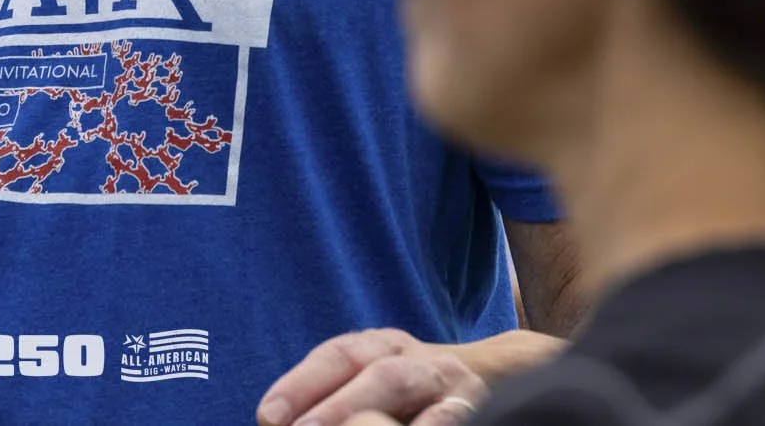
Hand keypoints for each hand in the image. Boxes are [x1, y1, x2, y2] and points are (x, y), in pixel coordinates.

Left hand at [255, 328, 489, 425]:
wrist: (494, 378)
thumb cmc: (407, 393)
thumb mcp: (369, 381)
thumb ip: (327, 399)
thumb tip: (277, 420)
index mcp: (382, 347)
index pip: (340, 356)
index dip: (303, 383)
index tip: (269, 414)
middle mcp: (420, 361)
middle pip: (381, 375)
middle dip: (339, 406)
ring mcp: (456, 389)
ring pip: (423, 398)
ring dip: (380, 422)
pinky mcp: (479, 411)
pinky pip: (455, 420)